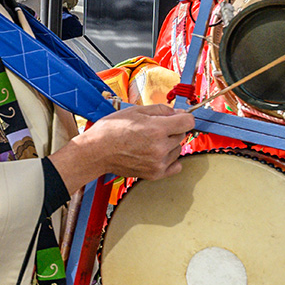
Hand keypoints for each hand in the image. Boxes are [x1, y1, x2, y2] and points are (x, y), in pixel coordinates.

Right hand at [50, 103, 193, 191]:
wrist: (96, 151)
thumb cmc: (111, 130)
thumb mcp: (135, 111)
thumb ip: (161, 109)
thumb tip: (178, 112)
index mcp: (157, 129)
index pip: (188, 121)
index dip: (183, 117)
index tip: (177, 117)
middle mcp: (160, 147)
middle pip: (182, 135)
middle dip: (172, 130)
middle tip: (153, 129)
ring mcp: (158, 163)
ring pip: (178, 149)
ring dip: (169, 144)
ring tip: (150, 142)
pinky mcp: (155, 174)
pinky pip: (176, 166)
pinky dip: (170, 160)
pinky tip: (157, 154)